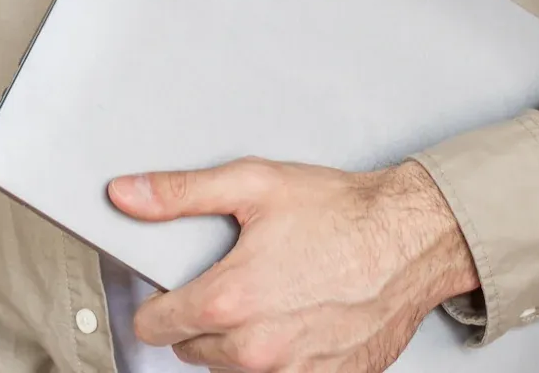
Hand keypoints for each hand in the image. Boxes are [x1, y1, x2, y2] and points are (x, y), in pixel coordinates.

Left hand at [109, 158, 477, 371]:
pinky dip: (283, 356)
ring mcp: (293, 372)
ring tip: (273, 296)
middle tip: (236, 281)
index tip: (175, 288)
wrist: (410, 238)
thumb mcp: (254, 185)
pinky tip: (301, 320)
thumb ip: (181, 193)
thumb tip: (127, 195)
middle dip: (203, 320)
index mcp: (229, 301)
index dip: (161, 302)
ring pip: (235, 371)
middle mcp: (257, 348)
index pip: (155, 327)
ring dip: (241, 343)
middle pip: (193, 351)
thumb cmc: (342, 212)